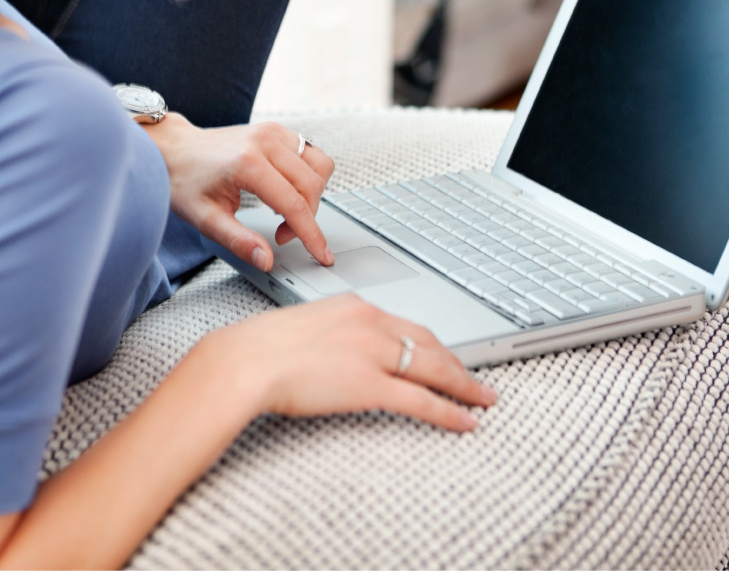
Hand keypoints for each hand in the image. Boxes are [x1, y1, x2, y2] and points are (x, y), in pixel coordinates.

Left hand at [145, 114, 335, 269]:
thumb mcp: (206, 219)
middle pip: (311, 187)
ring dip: (312, 195)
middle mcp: (265, 142)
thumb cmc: (184, 181)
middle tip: (281, 235)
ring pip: (319, 167)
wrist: (173, 149)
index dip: (312, 235)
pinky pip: (311, 153)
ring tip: (286, 212)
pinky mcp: (276, 130)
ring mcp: (273, 132)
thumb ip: (239, 241)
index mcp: (248, 164)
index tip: (322, 255)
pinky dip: (308, 176)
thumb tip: (266, 260)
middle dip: (306, 219)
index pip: (295, 205)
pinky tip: (286, 190)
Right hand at [199, 294, 496, 431]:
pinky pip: (422, 401)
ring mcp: (374, 354)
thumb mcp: (303, 328)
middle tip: (476, 380)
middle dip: (457, 363)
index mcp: (355, 307)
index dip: (433, 344)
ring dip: (464, 386)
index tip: (446, 356)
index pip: (407, 325)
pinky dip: (450, 412)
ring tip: (483, 400)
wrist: (245, 360)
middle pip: (429, 344)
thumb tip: (335, 354)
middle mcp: (371, 324)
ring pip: (434, 370)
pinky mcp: (371, 385)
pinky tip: (466, 422)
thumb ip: (329, 336)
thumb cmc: (260, 348)